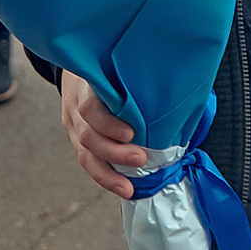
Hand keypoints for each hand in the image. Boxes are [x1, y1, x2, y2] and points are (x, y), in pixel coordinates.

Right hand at [57, 71, 150, 197]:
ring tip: (127, 188)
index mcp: (86, 86)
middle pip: (88, 136)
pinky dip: (104, 176)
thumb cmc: (109, 65)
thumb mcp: (118, 66)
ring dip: (108, 174)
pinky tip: (120, 186)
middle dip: (115, 153)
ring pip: (85, 154)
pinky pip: (87, 161)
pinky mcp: (74, 138)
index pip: (90, 108)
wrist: (83, 62)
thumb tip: (178, 96)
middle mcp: (75, 107)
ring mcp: (72, 124)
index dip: (109, 124)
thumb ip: (137, 81)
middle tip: (141, 159)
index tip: (132, 133)